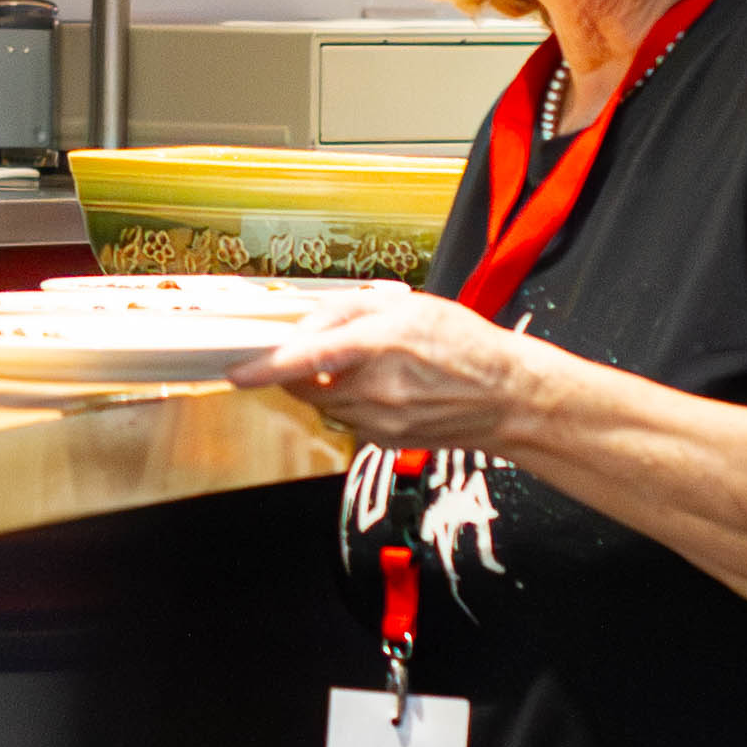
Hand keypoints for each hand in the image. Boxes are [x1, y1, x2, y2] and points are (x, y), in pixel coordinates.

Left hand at [233, 284, 558, 452]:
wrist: (508, 397)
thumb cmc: (466, 346)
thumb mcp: (408, 305)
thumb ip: (347, 310)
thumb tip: (305, 325)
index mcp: (381, 345)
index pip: (307, 359)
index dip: (267, 367)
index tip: (238, 372)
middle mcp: (377, 389)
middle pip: (306, 384)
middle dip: (301, 367)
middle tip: (321, 350)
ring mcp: (380, 421)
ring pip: (323, 403)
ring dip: (326, 385)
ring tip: (367, 367)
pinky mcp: (384, 441)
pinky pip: (346, 419)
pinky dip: (350, 403)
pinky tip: (384, 390)